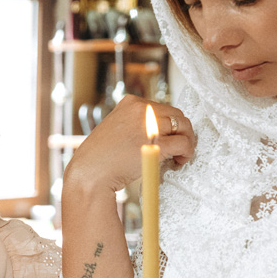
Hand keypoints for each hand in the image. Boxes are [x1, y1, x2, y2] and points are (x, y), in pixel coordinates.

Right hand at [62, 94, 194, 196]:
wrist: (90, 174)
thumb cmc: (100, 158)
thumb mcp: (116, 129)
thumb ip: (136, 125)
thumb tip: (160, 132)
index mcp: (131, 103)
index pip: (163, 108)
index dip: (169, 125)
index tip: (168, 138)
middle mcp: (142, 109)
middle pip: (177, 115)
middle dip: (182, 132)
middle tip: (178, 149)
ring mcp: (150, 125)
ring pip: (184, 127)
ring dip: (187, 142)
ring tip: (180, 156)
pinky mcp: (157, 144)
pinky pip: (183, 143)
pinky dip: (187, 152)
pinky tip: (179, 161)